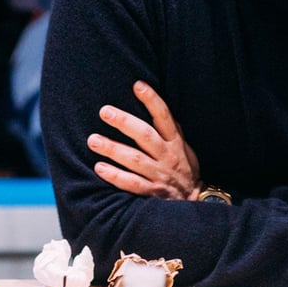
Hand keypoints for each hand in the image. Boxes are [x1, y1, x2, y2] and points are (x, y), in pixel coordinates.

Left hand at [88, 80, 200, 199]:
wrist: (194, 201)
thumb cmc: (184, 168)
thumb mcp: (184, 147)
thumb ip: (171, 129)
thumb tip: (154, 104)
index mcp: (175, 142)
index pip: (165, 117)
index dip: (152, 100)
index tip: (138, 85)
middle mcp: (167, 156)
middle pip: (145, 135)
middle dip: (124, 122)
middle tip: (105, 111)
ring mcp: (159, 175)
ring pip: (135, 159)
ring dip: (113, 149)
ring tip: (93, 140)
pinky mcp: (152, 193)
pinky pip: (132, 184)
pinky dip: (115, 176)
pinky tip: (99, 168)